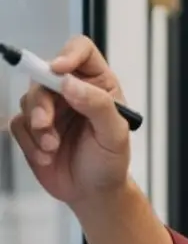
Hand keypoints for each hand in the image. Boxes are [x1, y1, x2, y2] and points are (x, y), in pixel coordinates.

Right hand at [7, 36, 130, 204]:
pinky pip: (18, 124)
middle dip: (42, 102)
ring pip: (29, 100)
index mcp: (99, 85)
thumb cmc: (111, 162)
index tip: (58, 70)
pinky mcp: (32, 128)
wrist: (94, 193)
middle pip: (44, 75)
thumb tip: (69, 83)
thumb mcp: (114, 135)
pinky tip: (46, 156)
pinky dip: (29, 141)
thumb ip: (98, 105)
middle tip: (45, 124)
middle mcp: (73, 91)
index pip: (81, 51)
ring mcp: (51, 108)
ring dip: (37, 126)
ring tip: (53, 147)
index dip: (68, 54)